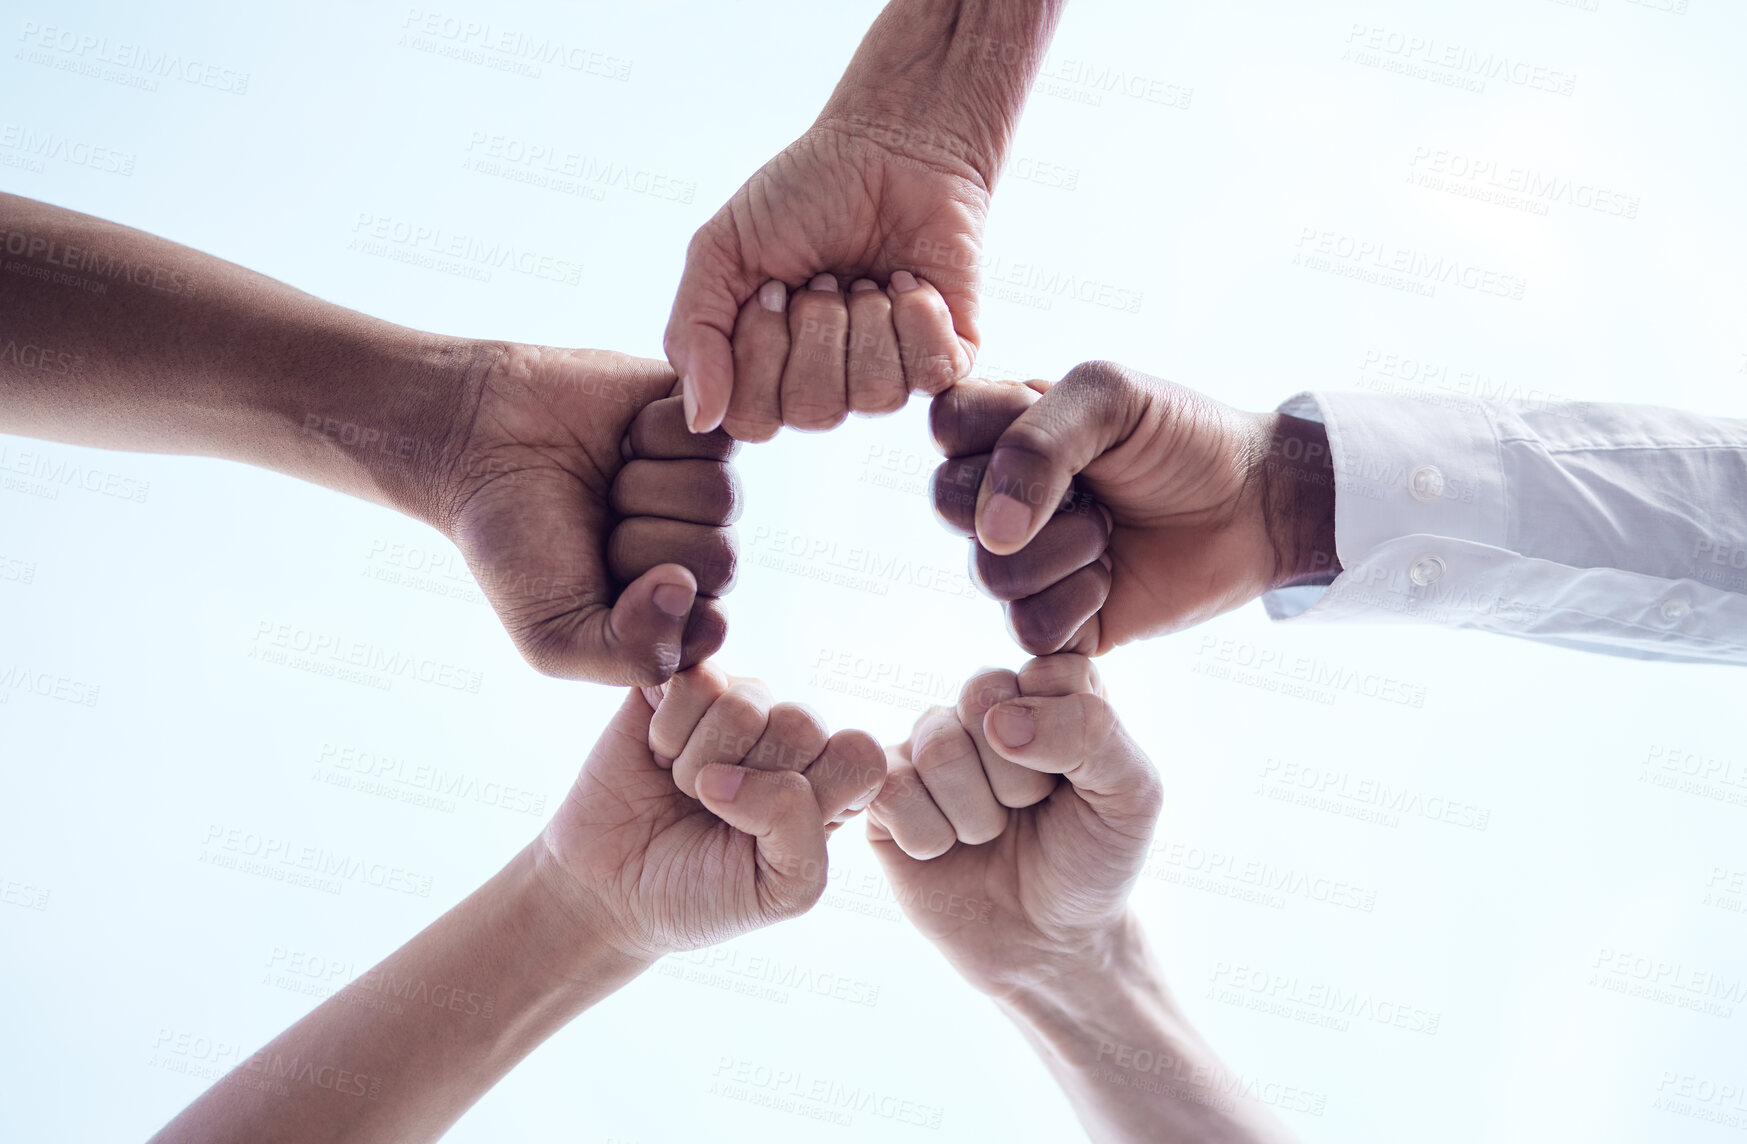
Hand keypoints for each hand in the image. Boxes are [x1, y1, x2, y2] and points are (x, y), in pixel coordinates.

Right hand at [436, 345, 739, 683]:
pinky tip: (626, 436)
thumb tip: (685, 587)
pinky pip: (721, 435)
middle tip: (596, 523)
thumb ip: (633, 654)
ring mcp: (707, 482)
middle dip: (639, 543)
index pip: (712, 625)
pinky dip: (658, 434)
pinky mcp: (703, 424)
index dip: (650, 605)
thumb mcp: (556, 639)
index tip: (599, 582)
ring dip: (645, 486)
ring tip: (608, 480)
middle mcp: (700, 545)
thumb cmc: (515, 546)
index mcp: (677, 607)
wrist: (478, 444)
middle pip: (720, 558)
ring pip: (720, 495)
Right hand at [538, 667, 885, 959]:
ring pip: (746, 700)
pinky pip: (694, 679)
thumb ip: (799, 832)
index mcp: (830, 786)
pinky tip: (657, 755)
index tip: (768, 836)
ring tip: (683, 788)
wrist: (610, 893)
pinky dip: (667, 729)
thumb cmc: (703, 896)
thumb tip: (734, 776)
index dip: (815, 793)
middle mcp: (789, 738)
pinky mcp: (681, 683)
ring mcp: (735, 705)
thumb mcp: (779, 891)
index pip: (861, 755)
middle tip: (713, 812)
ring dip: (699, 761)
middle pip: (802, 722)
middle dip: (747, 781)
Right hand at [665, 125, 985, 436]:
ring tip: (867, 277)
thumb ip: (694, 334)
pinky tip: (908, 280)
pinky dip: (917, 315)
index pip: (753, 418)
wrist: (890, 145)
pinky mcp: (947, 358)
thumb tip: (699, 419)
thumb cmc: (803, 194)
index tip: (773, 287)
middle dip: (815, 328)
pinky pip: (931, 374)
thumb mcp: (721, 252)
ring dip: (867, 318)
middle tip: (824, 277)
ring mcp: (890, 376)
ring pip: (875, 395)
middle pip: (814, 411)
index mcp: (769, 369)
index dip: (760, 353)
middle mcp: (828, 385)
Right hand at [867, 654, 1161, 996]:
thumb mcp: (1132, 795)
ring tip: (990, 835)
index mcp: (1048, 690)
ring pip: (937, 746)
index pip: (1049, 669)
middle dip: (1018, 776)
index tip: (1079, 781)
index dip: (1069, 736)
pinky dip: (931, 838)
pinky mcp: (884, 792)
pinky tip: (946, 851)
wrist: (1048, 945)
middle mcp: (984, 707)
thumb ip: (1092, 731)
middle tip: (1029, 811)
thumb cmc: (1092, 861)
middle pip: (981, 695)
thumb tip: (999, 721)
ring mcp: (927, 746)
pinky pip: (890, 789)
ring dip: (977, 815)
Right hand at [930, 362, 1338, 655]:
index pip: (945, 426)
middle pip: (948, 503)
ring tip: (1110, 531)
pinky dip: (1078, 602)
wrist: (1254, 504)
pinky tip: (1113, 577)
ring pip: (989, 573)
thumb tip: (991, 532)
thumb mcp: (1110, 398)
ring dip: (1064, 550)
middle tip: (1090, 488)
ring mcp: (1025, 561)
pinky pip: (1027, 628)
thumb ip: (1035, 441)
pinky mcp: (1056, 622)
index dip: (992, 431)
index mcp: (1004, 429)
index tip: (1054, 424)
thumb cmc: (1183, 438)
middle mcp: (1000, 497)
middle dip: (1028, 497)